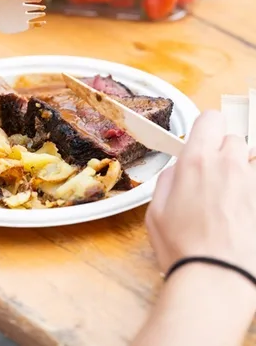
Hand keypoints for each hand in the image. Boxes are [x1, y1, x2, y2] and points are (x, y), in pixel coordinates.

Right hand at [146, 111, 255, 276]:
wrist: (217, 281)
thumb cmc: (183, 250)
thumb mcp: (155, 212)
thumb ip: (168, 181)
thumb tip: (179, 170)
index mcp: (197, 161)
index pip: (210, 119)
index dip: (207, 130)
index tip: (204, 144)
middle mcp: (230, 165)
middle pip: (235, 140)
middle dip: (225, 155)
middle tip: (216, 180)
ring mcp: (254, 184)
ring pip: (253, 163)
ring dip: (245, 175)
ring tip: (235, 201)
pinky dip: (252, 195)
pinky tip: (245, 214)